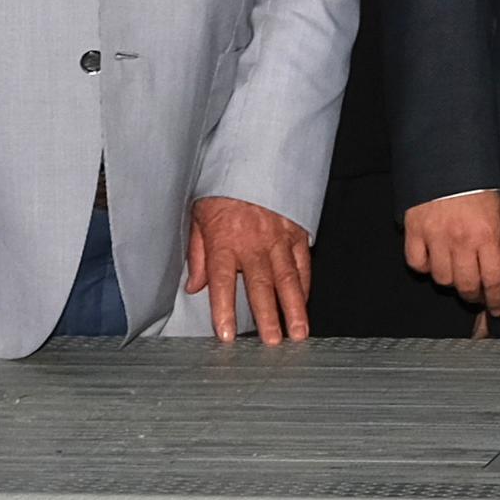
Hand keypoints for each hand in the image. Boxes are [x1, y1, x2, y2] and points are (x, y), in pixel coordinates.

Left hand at [185, 196, 314, 341]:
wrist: (250, 157)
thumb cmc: (221, 189)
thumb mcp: (197, 216)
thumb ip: (197, 254)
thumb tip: (194, 286)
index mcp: (224, 241)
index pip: (223, 284)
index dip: (224, 311)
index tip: (226, 335)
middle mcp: (253, 243)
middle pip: (261, 287)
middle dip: (268, 317)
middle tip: (273, 342)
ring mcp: (278, 237)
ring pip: (288, 278)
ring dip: (294, 308)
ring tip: (298, 332)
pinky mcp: (296, 230)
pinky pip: (302, 261)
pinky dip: (305, 283)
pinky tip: (304, 301)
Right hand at [403, 191, 499, 319]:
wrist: (447, 160)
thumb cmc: (477, 187)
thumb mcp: (498, 215)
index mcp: (487, 235)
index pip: (494, 279)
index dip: (496, 299)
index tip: (497, 308)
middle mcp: (461, 240)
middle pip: (466, 285)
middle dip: (474, 296)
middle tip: (477, 294)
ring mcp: (436, 236)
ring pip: (442, 279)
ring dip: (451, 280)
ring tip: (456, 271)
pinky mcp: (414, 231)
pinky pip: (418, 264)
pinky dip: (426, 267)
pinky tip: (434, 259)